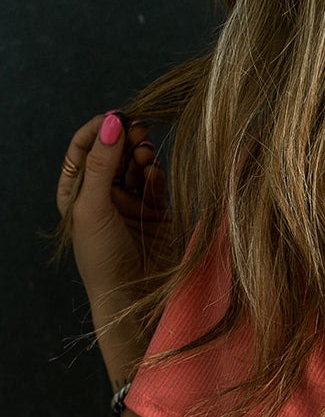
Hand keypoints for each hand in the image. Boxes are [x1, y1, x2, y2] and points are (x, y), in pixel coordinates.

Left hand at [56, 110, 173, 314]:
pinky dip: (155, 175)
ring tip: (147, 152)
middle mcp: (103, 196)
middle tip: (139, 129)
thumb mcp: (93, 207)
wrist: (132, 297)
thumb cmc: (102, 258)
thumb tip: (112, 123)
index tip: (115, 118)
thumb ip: (101, 164)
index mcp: (77, 193)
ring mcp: (130, 204)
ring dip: (141, 155)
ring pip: (136, 166)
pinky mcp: (156, 214)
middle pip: (114, 153)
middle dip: (124, 139)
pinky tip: (154, 172)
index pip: (84, 148)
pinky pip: (155, 185)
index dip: (99, 130)